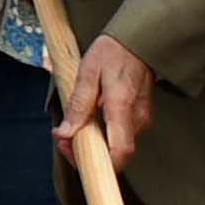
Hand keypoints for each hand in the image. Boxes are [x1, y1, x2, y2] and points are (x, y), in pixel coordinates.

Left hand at [59, 34, 154, 167]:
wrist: (138, 40)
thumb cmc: (113, 52)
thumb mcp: (88, 73)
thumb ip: (78, 104)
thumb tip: (65, 132)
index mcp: (123, 107)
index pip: (120, 152)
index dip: (97, 163)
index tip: (72, 151)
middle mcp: (137, 118)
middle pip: (115, 154)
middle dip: (86, 153)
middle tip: (62, 139)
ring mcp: (141, 119)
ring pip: (116, 146)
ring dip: (92, 144)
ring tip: (70, 129)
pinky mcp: (139, 117)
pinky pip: (120, 135)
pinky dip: (101, 136)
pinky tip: (86, 123)